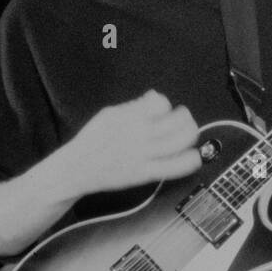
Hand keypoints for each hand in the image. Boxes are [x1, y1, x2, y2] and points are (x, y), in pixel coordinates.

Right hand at [63, 90, 201, 195]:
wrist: (77, 168)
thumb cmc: (92, 142)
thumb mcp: (108, 114)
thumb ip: (133, 106)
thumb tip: (153, 96)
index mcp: (129, 118)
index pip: (160, 103)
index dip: (166, 104)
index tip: (165, 109)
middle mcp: (138, 135)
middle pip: (176, 121)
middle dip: (185, 116)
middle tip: (184, 118)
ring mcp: (143, 155)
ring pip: (180, 141)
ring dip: (191, 134)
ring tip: (190, 133)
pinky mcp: (145, 173)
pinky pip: (174, 167)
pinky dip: (189, 160)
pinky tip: (194, 156)